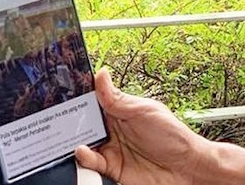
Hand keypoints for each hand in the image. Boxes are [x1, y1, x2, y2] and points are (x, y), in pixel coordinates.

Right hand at [76, 69, 215, 184]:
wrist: (185, 169)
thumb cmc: (172, 135)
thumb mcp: (144, 111)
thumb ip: (118, 99)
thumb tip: (100, 75)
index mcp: (122, 109)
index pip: (97, 99)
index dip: (82, 96)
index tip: (66, 92)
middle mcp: (115, 127)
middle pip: (87, 121)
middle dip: (74, 119)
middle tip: (60, 116)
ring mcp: (113, 148)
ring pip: (86, 142)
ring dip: (75, 138)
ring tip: (68, 134)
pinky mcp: (112, 168)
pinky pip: (92, 162)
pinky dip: (84, 157)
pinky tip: (82, 151)